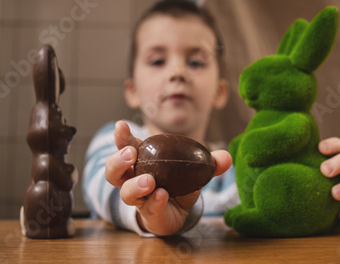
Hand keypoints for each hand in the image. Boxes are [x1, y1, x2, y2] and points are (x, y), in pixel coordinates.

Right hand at [105, 121, 231, 235]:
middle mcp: (134, 179)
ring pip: (124, 192)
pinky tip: (163, 195)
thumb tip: (226, 157)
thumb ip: (209, 163)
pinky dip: (155, 200)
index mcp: (143, 160)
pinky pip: (147, 207)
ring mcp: (139, 198)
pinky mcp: (148, 213)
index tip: (121, 125)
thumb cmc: (178, 184)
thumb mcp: (193, 170)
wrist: (178, 213)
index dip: (121, 136)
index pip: (125, 145)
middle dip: (117, 161)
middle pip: (114, 170)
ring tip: (149, 180)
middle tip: (130, 154)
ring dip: (134, 185)